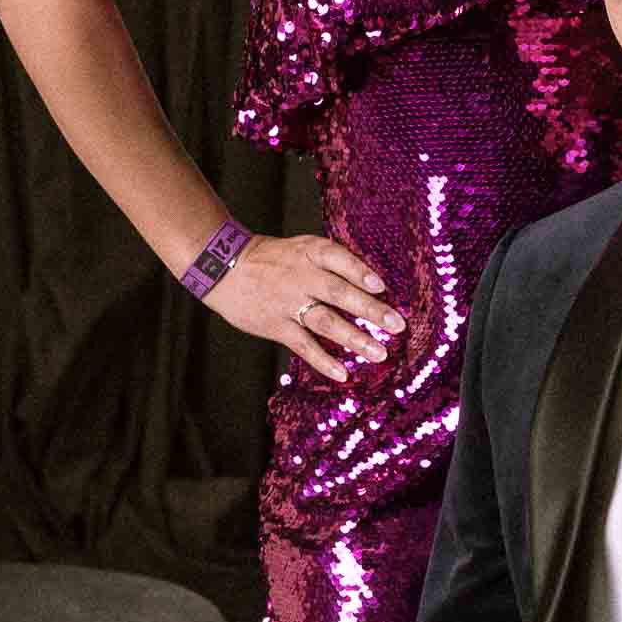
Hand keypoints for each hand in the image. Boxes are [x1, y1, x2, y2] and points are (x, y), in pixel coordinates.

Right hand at [203, 232, 406, 383]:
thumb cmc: (273, 259)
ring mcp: (288, 302)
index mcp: (310, 253)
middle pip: (340, 293)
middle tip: (398, 325)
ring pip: (326, 322)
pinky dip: (324, 360)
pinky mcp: (276, 325)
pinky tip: (344, 373)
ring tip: (379, 353)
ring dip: (355, 338)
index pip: (339, 259)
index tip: (381, 286)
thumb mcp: (302, 248)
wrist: (223, 267)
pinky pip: (303, 345)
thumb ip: (334, 262)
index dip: (360, 272)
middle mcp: (301, 276)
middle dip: (371, 310)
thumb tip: (374, 284)